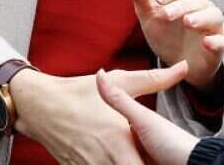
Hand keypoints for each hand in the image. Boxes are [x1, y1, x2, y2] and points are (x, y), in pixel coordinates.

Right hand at [10, 61, 187, 164]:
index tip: (160, 157)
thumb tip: (184, 67)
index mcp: (119, 141)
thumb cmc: (80, 92)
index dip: (152, 163)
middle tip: (148, 154)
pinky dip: (104, 164)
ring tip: (132, 153)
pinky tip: (109, 154)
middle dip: (140, 162)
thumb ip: (156, 80)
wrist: (38, 105)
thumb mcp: (122, 81)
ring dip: (121, 164)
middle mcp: (104, 159)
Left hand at [128, 0, 223, 90]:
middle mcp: (203, 9)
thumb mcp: (150, 18)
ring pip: (213, 15)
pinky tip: (206, 42)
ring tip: (188, 22)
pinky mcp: (217, 48)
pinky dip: (215, 41)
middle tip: (166, 15)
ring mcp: (212, 28)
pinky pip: (221, 41)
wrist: (178, 65)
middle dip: (181, 5)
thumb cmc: (166, 35)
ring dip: (201, 17)